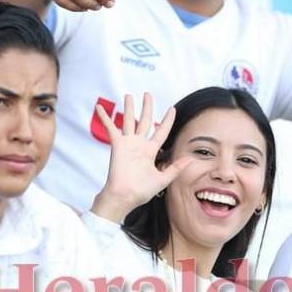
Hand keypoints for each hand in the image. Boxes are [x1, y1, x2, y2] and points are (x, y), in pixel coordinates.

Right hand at [91, 92, 190, 222]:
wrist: (125, 196)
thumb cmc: (141, 191)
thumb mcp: (163, 179)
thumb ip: (176, 168)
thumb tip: (192, 159)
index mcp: (150, 151)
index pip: (161, 131)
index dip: (167, 120)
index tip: (172, 109)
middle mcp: (139, 144)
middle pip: (145, 121)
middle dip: (147, 107)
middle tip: (148, 94)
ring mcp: (128, 143)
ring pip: (129, 120)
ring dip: (129, 108)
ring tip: (128, 95)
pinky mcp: (117, 144)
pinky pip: (110, 127)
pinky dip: (105, 117)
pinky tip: (99, 107)